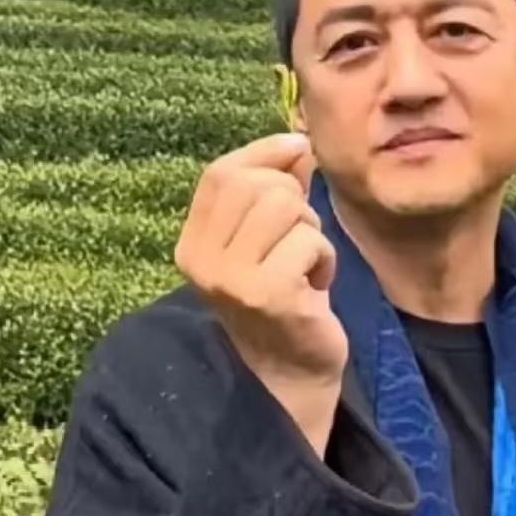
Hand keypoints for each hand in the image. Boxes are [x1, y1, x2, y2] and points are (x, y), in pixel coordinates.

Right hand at [175, 133, 348, 455]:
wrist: (291, 372)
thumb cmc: (284, 299)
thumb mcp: (270, 239)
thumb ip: (278, 189)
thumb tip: (297, 142)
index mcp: (192, 243)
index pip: (222, 174)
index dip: (264, 153)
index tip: (298, 152)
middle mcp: (201, 260)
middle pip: (258, 185)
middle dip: (295, 202)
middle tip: (300, 241)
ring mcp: (231, 279)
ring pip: (285, 208)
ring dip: (312, 232)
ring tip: (305, 265)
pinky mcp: (267, 294)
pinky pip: (308, 241)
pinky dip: (324, 260)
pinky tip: (314, 287)